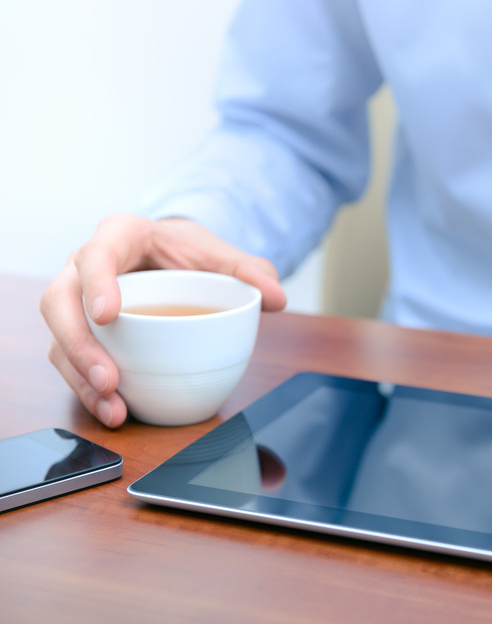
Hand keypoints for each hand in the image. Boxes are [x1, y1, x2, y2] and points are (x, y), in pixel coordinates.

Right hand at [40, 214, 286, 427]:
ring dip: (80, 377)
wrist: (174, 258)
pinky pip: (69, 361)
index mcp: (120, 236)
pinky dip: (87, 389)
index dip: (96, 284)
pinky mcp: (79, 331)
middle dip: (79, 344)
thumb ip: (250, 271)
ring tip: (112, 407)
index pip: (96, 254)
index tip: (107, 315)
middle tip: (109, 379)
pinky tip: (113, 411)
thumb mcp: (221, 255)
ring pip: (59, 337)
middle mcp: (84, 266)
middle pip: (59, 301)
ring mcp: (77, 300)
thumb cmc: (189, 253)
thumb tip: (276, 298)